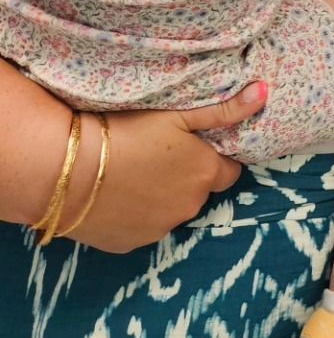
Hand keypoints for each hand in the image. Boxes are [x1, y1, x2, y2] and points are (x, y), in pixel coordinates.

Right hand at [62, 82, 267, 252]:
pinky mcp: (129, 244)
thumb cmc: (127, 132)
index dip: (214, 159)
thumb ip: (225, 110)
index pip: (229, 172)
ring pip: (171, 211)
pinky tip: (117, 195)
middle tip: (159, 157)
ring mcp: (159, 229)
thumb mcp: (179, 114)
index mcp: (206, 175)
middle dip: (188, 178)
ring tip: (134, 174)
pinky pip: (142, 228)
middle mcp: (189, 207)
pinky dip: (136, 215)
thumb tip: (264, 93)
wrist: (65, 169)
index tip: (195, 148)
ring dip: (162, 198)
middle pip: (199, 192)